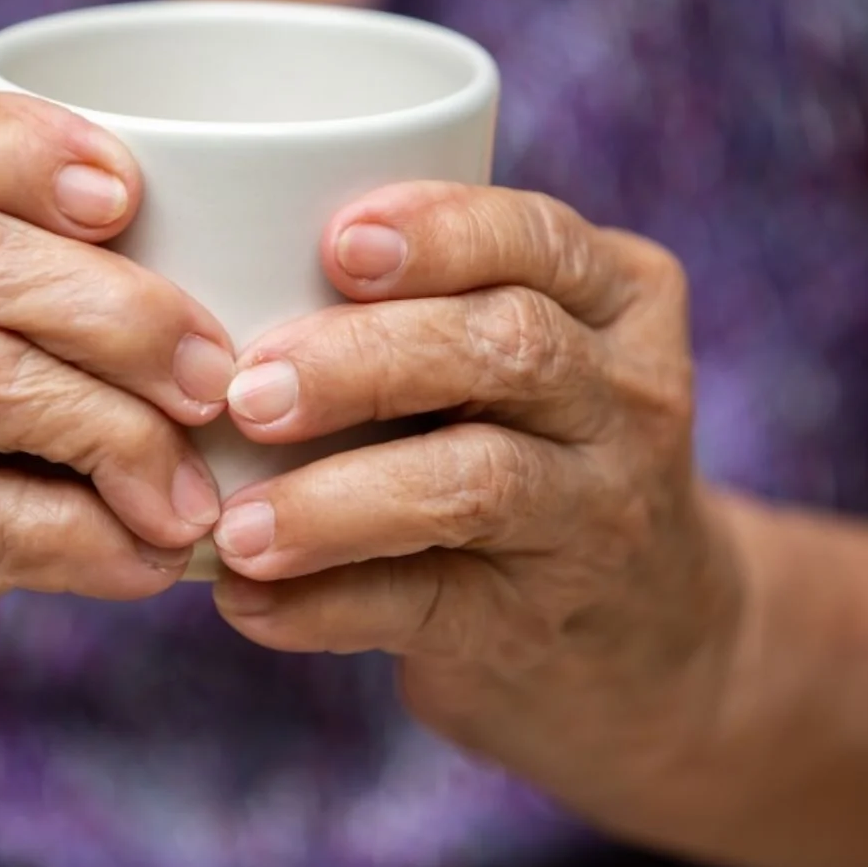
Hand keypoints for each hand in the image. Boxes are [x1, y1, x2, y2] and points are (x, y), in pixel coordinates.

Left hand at [208, 181, 740, 822]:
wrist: (646, 632)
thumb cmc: (529, 444)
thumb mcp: (530, 353)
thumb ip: (430, 301)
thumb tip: (221, 268)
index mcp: (619, 300)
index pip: (539, 238)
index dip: (441, 234)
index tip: (337, 243)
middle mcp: (625, 400)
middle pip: (509, 349)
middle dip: (366, 360)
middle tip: (249, 392)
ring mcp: (595, 516)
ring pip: (477, 484)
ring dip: (339, 501)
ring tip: (237, 527)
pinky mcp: (538, 622)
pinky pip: (427, 604)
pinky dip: (324, 603)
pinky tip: (246, 601)